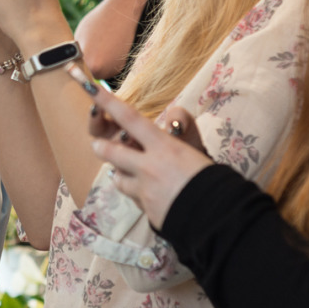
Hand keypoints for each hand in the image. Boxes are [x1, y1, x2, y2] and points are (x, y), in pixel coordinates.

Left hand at [71, 66, 211, 231]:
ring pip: (118, 179)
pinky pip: (135, 199)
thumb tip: (169, 119)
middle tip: (99, 145)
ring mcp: (144, 191)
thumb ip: (181, 126)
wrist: (218, 219)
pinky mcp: (146, 210)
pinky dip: (142, 195)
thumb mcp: (197, 146)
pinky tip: (158, 196)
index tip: (91, 88)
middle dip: (102, 147)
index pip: (129, 118)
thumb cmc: (211, 178)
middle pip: (110, 151)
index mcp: (163, 146)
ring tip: (135, 174)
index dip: (107, 102)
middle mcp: (148, 167)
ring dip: (123, 175)